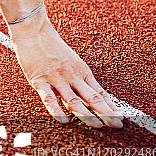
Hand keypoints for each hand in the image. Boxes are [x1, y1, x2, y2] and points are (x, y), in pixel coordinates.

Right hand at [10, 11, 122, 128]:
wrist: (34, 30)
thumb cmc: (50, 45)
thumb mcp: (70, 60)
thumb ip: (77, 76)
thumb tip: (86, 91)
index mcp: (82, 72)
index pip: (100, 92)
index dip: (111, 106)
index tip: (121, 118)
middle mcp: (72, 76)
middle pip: (91, 98)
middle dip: (106, 113)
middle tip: (117, 125)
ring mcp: (56, 79)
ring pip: (73, 100)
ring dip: (86, 114)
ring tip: (97, 125)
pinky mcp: (39, 80)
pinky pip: (49, 98)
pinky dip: (56, 110)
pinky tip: (64, 120)